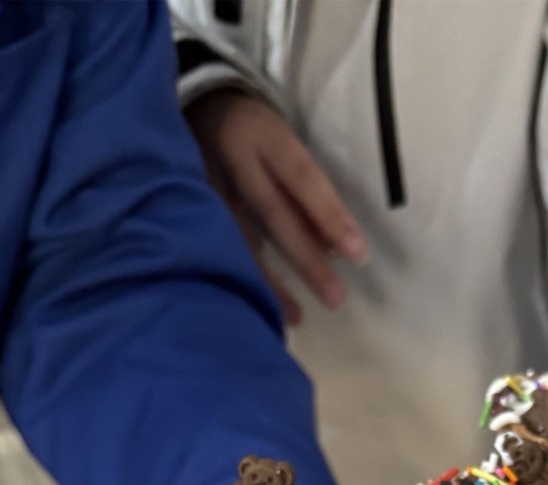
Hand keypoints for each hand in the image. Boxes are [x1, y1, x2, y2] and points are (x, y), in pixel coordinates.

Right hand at [186, 91, 367, 324]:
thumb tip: (334, 248)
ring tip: (296, 317)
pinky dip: (239, 275)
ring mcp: (207, 184)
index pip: (304, 179)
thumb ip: (305, 194)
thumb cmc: (257, 135)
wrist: (197, 104)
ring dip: (270, 280)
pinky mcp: (188, 204)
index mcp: (267, 138)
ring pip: (241, 238)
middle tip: (335, 299)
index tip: (358, 254)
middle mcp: (236, 161)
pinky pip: (217, 245)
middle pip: (274, 214)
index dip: (330, 216)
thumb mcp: (284, 148)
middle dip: (305, 260)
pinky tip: (254, 304)